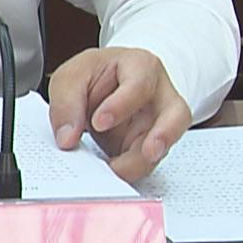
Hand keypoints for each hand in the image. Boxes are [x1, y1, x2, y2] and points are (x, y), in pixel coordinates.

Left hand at [47, 47, 190, 182]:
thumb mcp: (72, 77)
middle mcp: (159, 95)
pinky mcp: (152, 146)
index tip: (98, 122)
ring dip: (143, 162)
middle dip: (163, 135)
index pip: (139, 84)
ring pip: (165, 145)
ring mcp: (161, 123)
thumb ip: (66, 103)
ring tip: (119, 172)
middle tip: (148, 153)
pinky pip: (147, 162)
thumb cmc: (96, 76)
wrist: (106, 88)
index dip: (121, 104)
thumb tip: (67, 137)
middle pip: (176, 115)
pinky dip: (131, 171)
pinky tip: (114, 175)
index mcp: (141, 66)